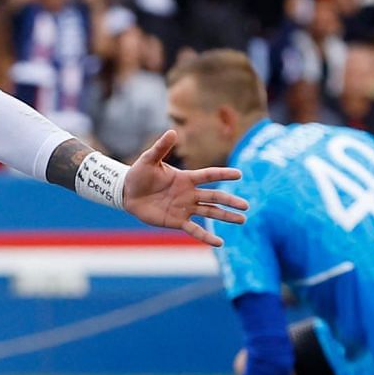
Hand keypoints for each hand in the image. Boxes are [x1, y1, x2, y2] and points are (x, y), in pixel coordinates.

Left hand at [122, 129, 247, 246]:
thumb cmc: (139, 174)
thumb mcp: (149, 159)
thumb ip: (161, 148)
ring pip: (210, 212)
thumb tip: (172, 132)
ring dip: (226, 216)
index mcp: (186, 178)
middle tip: (246, 206)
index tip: (239, 174)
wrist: (127, 192)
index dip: (223, 174)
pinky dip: (206, 236)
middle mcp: (189, 193)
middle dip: (230, 201)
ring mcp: (184, 208)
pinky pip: (195, 229)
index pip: (209, 175)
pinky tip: (219, 243)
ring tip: (242, 220)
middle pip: (214, 197)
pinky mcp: (177, 221)